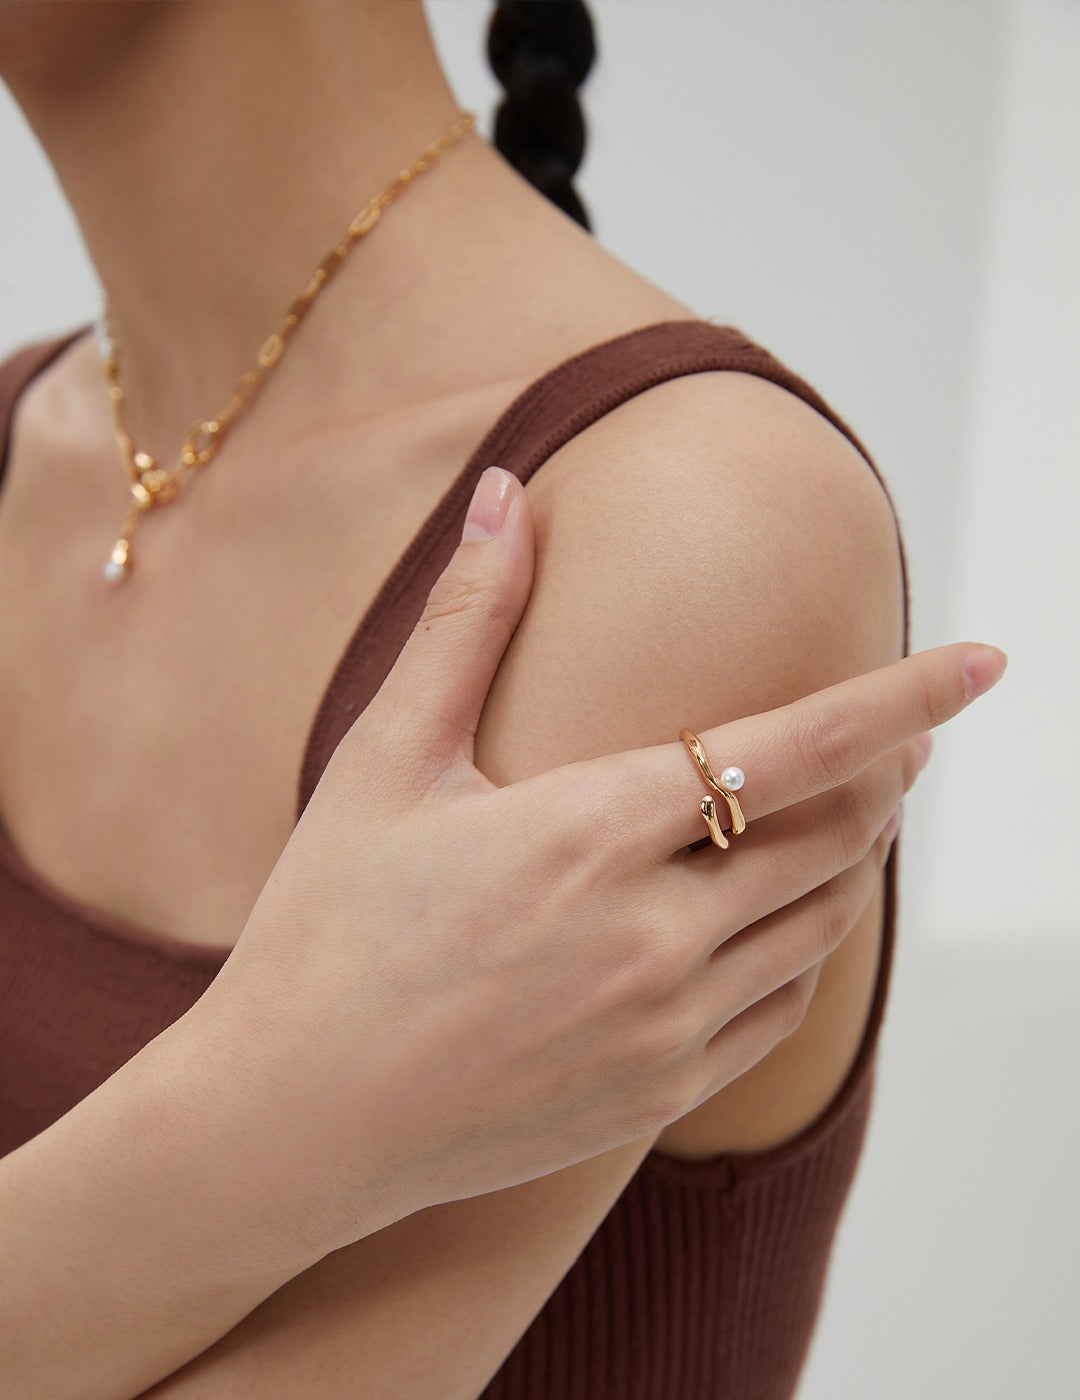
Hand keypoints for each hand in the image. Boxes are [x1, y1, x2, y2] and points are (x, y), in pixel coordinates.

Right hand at [193, 467, 1006, 1260]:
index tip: (988, 664)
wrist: (291, 1119)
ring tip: (840, 817)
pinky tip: (773, 922)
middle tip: (891, 741)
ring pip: (819, 923)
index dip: (905, 699)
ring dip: (848, 858)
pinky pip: (782, 1009)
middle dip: (879, 777)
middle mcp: (653, 934)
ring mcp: (665, 1026)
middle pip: (832, 836)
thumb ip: (466, 623)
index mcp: (593, 831)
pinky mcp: (657, 1097)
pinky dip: (803, 948)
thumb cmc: (327, 929)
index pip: (798, 747)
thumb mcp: (385, 762)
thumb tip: (505, 492)